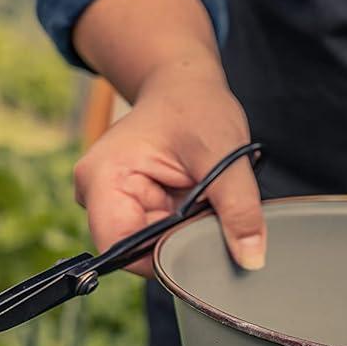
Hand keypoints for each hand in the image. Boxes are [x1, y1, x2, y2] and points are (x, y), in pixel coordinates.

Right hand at [74, 64, 263, 275]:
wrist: (185, 86)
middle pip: (139, 249)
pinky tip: (198, 200)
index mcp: (102, 179)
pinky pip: (160, 231)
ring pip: (153, 243)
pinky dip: (185, 223)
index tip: (205, 243)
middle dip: (181, 240)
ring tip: (204, 198)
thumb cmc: (197, 107)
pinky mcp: (129, 203)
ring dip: (185, 230)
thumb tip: (250, 259)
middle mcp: (95, 193)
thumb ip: (239, 209)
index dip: (165, 258)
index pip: (122, 250)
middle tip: (212, 210)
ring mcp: (111, 199)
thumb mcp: (225, 154)